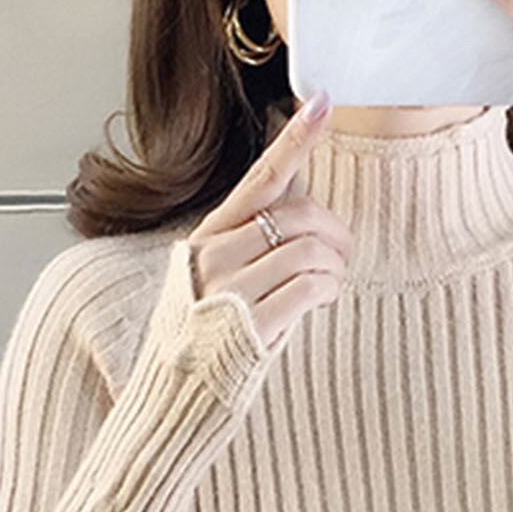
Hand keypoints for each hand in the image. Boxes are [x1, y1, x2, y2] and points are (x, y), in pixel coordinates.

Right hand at [186, 89, 355, 350]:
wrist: (168, 407)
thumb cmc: (199, 352)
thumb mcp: (212, 288)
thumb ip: (247, 248)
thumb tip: (296, 207)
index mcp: (205, 241)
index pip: (258, 180)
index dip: (294, 140)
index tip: (323, 104)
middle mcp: (213, 259)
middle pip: (295, 215)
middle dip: (333, 230)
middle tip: (344, 252)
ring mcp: (229, 293)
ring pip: (306, 249)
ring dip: (334, 264)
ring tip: (333, 281)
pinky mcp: (249, 328)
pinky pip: (307, 287)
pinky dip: (328, 288)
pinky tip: (325, 298)